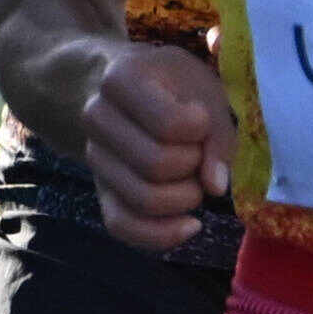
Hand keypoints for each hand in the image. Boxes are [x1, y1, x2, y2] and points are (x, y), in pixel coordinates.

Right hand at [71, 38, 232, 257]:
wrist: (130, 93)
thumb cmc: (175, 86)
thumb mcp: (204, 89)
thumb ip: (218, 132)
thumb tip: (215, 186)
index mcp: (120, 79)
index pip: (169, 125)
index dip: (200, 130)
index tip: (201, 118)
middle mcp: (96, 117)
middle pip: (156, 165)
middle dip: (194, 166)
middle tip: (199, 152)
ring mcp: (94, 157)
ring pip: (143, 200)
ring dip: (185, 198)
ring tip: (194, 178)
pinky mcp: (99, 190)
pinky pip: (122, 226)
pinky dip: (161, 234)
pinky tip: (191, 225)